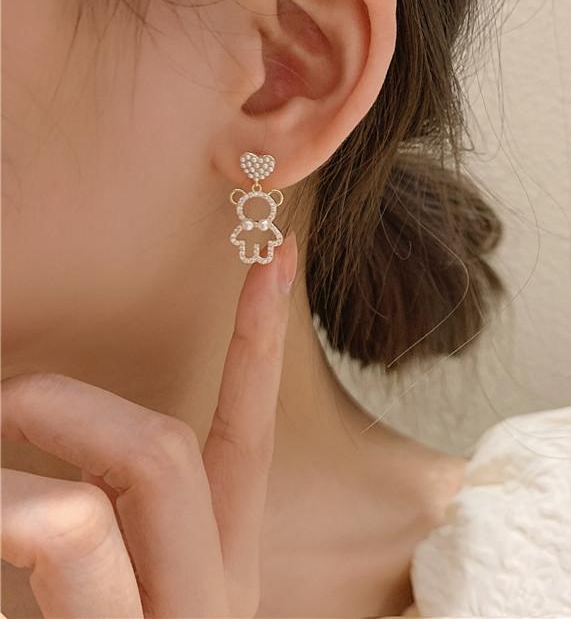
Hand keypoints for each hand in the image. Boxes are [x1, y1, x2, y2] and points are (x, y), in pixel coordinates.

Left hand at [1, 233, 297, 618]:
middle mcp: (211, 597)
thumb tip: (66, 460)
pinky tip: (6, 511)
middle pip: (169, 458)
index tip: (274, 255)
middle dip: (77, 411)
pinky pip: (62, 547)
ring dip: (16, 474)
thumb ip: (114, 511)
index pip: (247, 432)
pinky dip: (11, 509)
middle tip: (9, 396)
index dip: (257, 339)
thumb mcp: (127, 583)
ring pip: (90, 519)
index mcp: (219, 568)